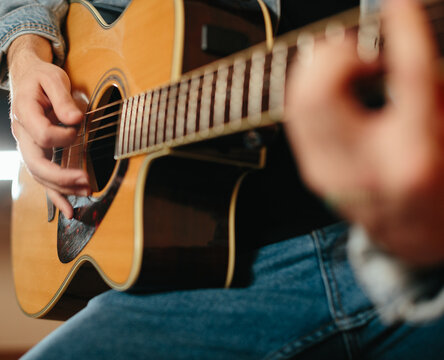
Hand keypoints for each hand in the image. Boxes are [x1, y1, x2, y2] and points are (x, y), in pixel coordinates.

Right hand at [8, 34, 89, 218]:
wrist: (26, 78)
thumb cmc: (41, 77)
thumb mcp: (53, 77)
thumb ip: (62, 98)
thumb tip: (75, 119)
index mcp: (24, 113)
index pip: (42, 135)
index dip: (63, 135)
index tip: (78, 126)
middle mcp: (21, 134)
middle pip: (36, 164)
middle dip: (61, 176)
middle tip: (85, 181)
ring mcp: (26, 147)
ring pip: (39, 175)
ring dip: (62, 188)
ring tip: (85, 193)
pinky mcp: (35, 154)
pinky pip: (43, 179)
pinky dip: (55, 196)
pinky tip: (68, 209)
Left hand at [285, 0, 443, 264]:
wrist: (416, 237)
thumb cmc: (439, 182)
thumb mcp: (443, 131)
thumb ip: (429, 88)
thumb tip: (405, 41)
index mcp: (417, 156)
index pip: (410, 79)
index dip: (404, 32)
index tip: (397, 4)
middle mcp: (365, 167)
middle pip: (322, 90)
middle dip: (339, 52)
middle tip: (365, 46)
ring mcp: (330, 173)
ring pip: (298, 100)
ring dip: (319, 66)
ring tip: (351, 61)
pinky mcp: (313, 172)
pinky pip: (297, 116)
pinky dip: (311, 87)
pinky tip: (335, 82)